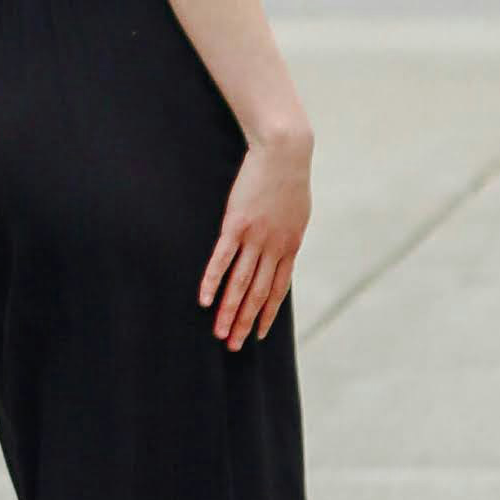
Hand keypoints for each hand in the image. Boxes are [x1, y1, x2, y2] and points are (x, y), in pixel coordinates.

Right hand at [201, 126, 309, 348]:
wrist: (284, 153)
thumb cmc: (289, 178)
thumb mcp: (296, 213)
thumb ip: (287, 235)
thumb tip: (283, 248)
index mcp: (290, 247)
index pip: (277, 290)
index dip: (266, 315)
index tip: (257, 335)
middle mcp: (274, 248)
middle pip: (257, 294)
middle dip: (244, 322)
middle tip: (232, 346)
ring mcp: (254, 238)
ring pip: (240, 284)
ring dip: (228, 311)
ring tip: (218, 333)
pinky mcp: (235, 225)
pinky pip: (222, 260)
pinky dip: (212, 282)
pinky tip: (203, 299)